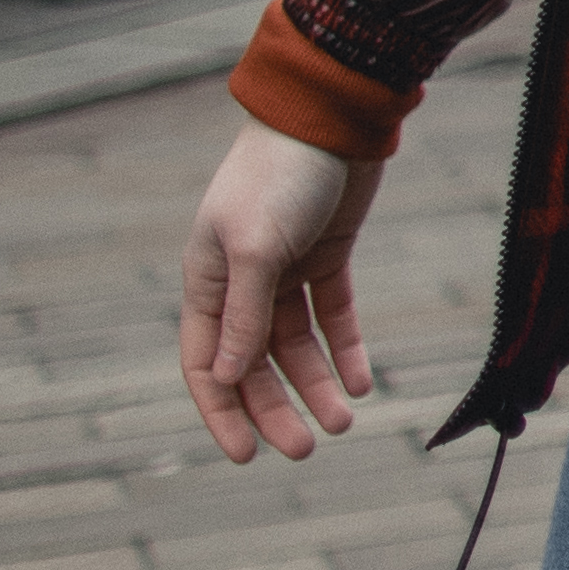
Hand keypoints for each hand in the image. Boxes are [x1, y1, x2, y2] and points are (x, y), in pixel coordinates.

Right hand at [180, 123, 377, 465]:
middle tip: (305, 449)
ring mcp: (285, 269)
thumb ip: (243, 312)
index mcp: (207, 279)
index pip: (207, 362)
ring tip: (343, 421)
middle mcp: (241, 280)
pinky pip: (333, 315)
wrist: (331, 113)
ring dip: (316, 384)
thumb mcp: (256, 246)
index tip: (245, 456)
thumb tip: (228, 375)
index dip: (222, 411)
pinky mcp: (327, 256)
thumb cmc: (280, 173)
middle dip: (275, 408)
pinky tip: (362, 381)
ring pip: (297, 345)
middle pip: (254, 363)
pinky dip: (345, 348)